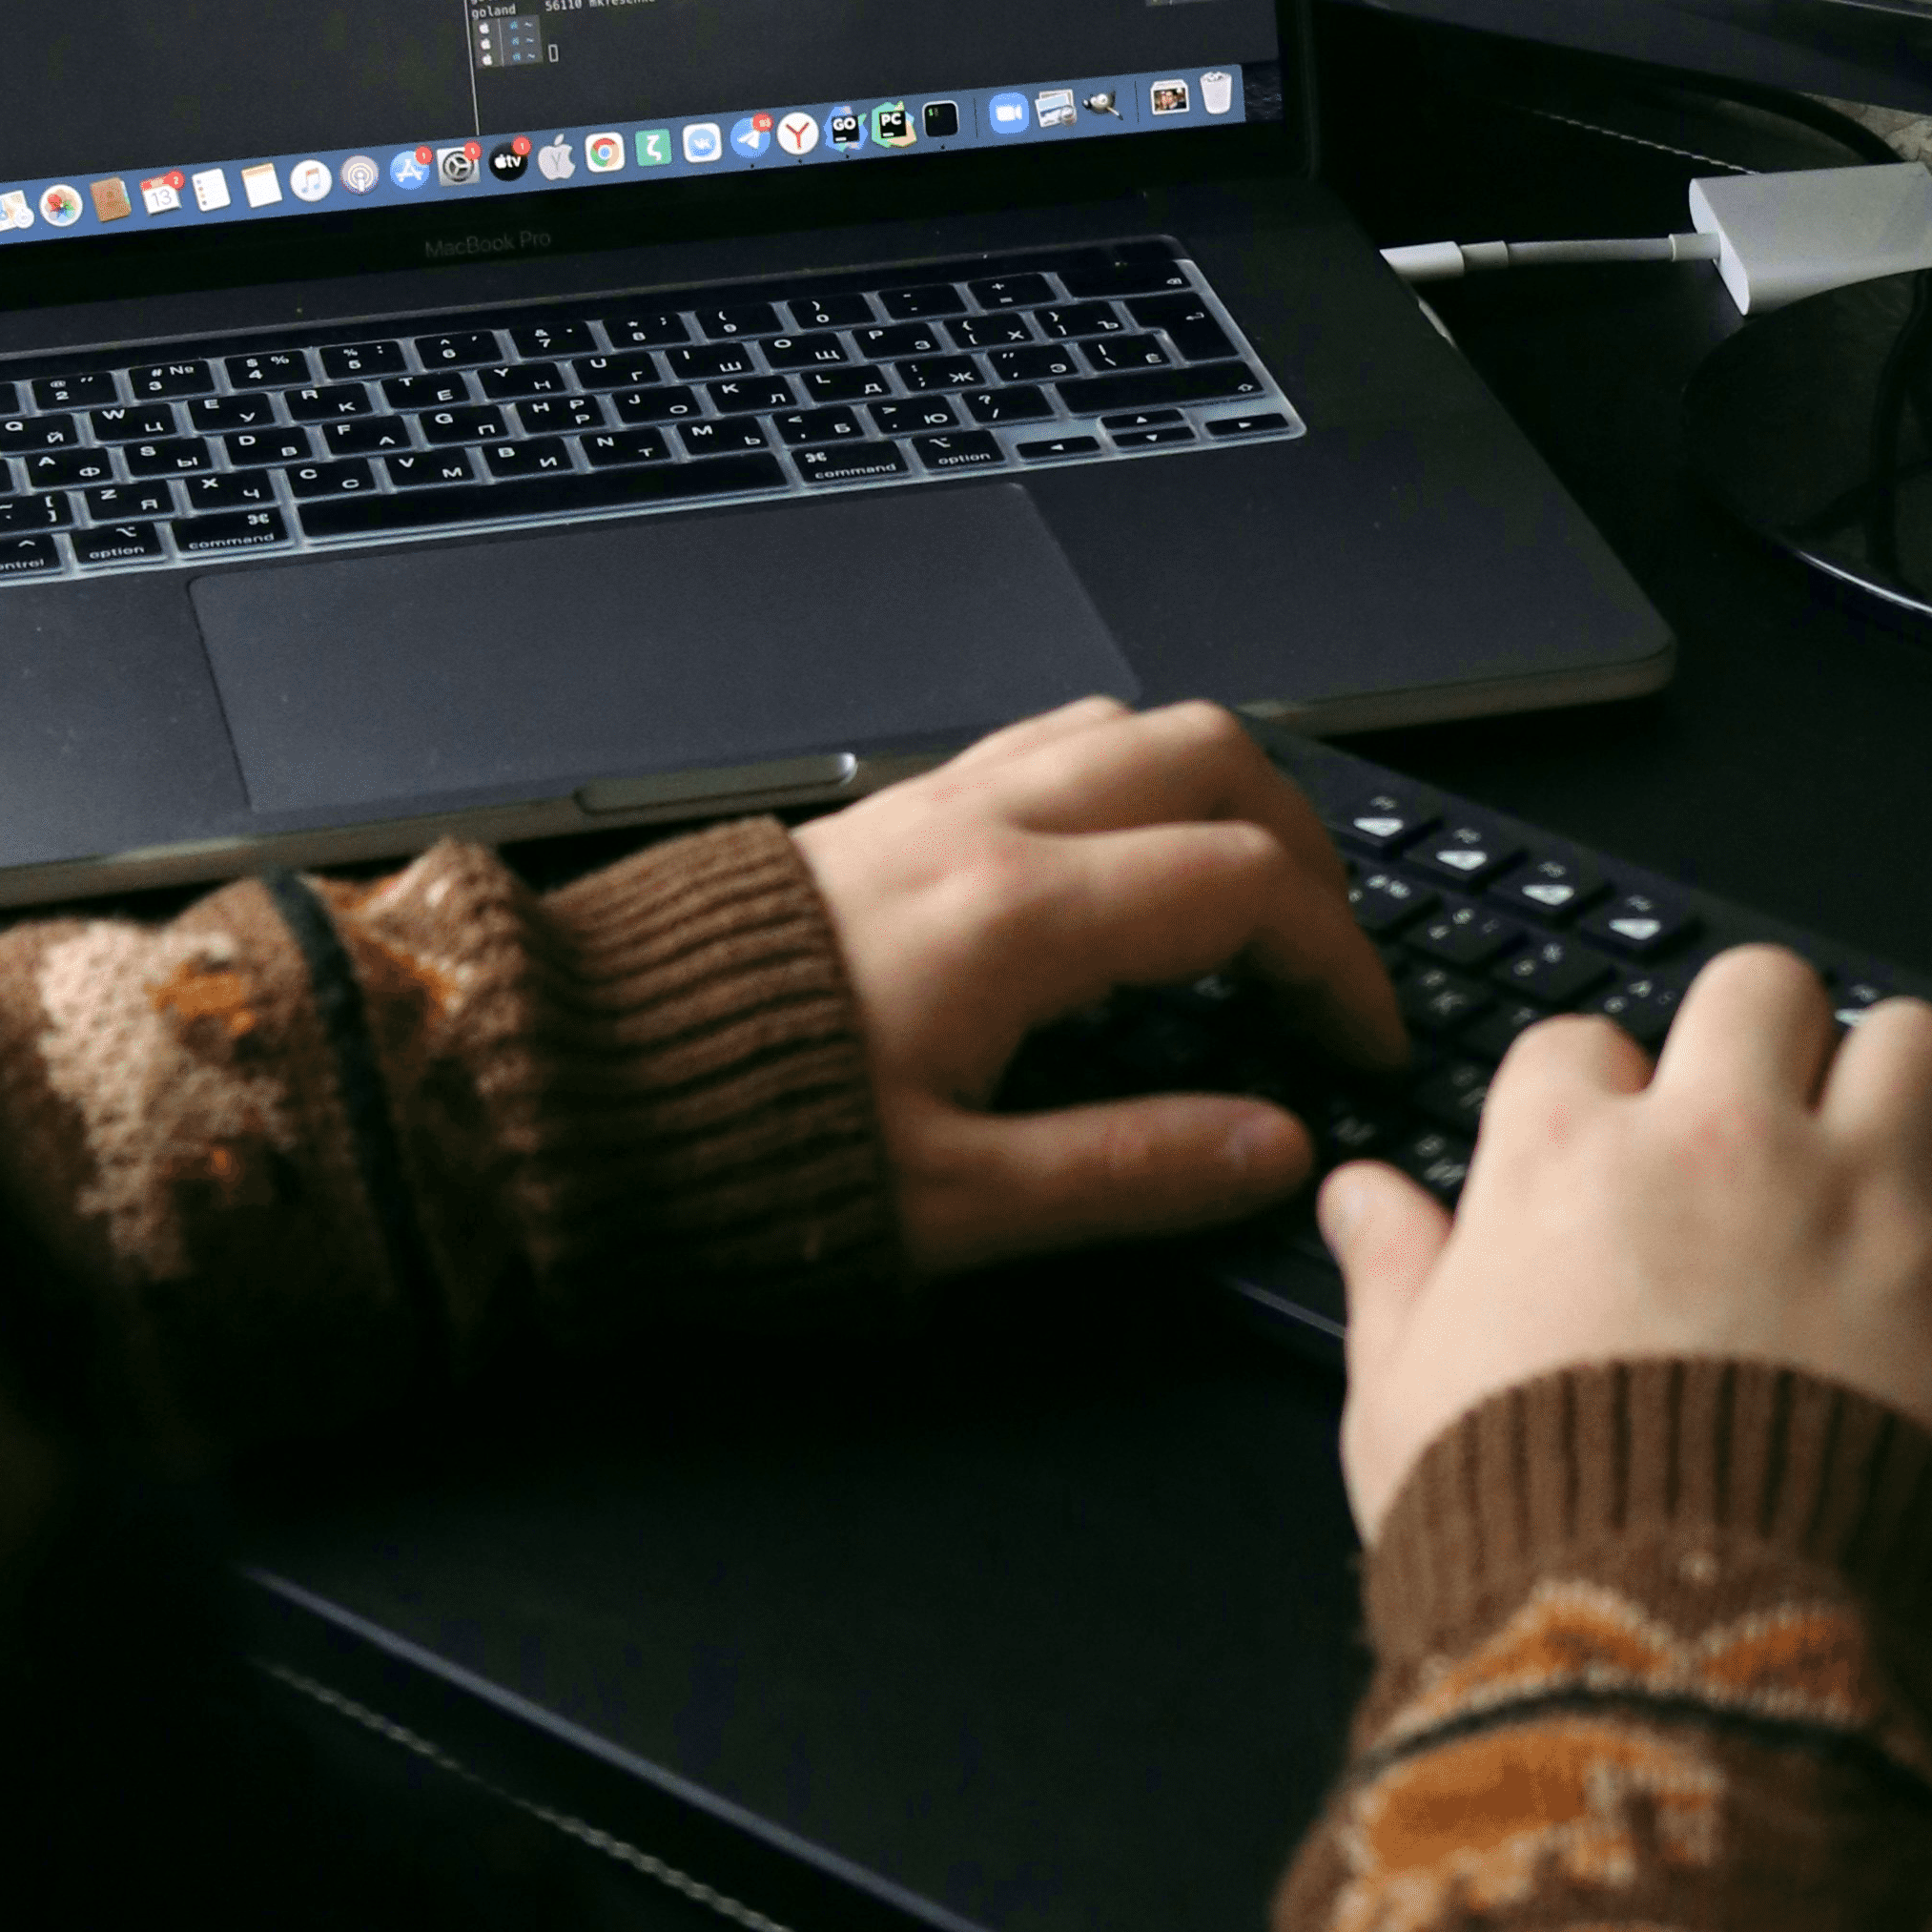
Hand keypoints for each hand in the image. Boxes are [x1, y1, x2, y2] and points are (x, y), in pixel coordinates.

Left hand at [793, 698, 1402, 1274]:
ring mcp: (930, 806)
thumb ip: (1130, 1170)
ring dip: (1219, 792)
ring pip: (1125, 727)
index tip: (1366, 1040)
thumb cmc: (735, 1148)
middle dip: (1305, 844)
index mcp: (1018, 918)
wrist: (565, 1090)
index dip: (1340, 964)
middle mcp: (982, 830)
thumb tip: (1272, 1150)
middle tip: (1331, 951)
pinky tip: (1123, 864)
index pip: (1248, 889)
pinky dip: (1126, 784)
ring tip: (1252, 894)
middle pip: (1210, 755)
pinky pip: (1044, 746)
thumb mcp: (953, 1204)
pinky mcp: (884, 818)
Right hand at [1319, 945, 1931, 1537]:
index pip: (1579, 1043)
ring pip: (1920, 1046)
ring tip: (1893, 1162)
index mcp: (1567, 1163)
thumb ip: (1394, 1277)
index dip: (1594, 1095)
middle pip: (1763, 989)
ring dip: (1909, 1095)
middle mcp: (1724, 1150)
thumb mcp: (1397, 1404)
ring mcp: (1862, 1213)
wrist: (1655, 1653)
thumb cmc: (1513, 1537)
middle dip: (1766, 1041)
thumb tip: (1360, 1198)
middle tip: (1768, 1119)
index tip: (1606, 1150)